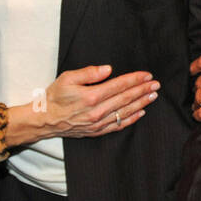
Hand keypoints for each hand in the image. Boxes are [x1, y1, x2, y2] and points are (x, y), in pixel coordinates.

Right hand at [8, 65, 158, 146]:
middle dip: (142, 90)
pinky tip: (141, 112)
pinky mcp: (96, 131)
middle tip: (156, 84)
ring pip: (125, 112)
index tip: (147, 75)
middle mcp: (97, 111)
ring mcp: (98, 123)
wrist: (44, 120)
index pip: (119, 85)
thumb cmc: (55, 96)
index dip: (135, 80)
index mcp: (91, 96)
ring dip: (141, 103)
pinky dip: (131, 119)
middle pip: (126, 98)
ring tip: (153, 96)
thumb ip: (89, 72)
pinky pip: (118, 125)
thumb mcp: (68, 78)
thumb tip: (108, 69)